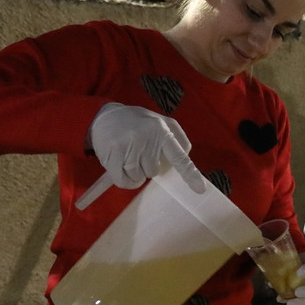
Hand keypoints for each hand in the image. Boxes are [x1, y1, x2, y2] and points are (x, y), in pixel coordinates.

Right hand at [88, 102, 206, 191]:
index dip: (189, 174)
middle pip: (154, 172)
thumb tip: (186, 159)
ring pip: (139, 178)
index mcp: (161, 130)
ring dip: (135, 173)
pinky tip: (122, 167)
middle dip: (148, 166)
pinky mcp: (112, 156)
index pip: (179, 157)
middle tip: (139, 151)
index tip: (200, 189)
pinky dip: (125, 180)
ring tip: (129, 156)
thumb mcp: (160, 122)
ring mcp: (128, 147)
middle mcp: (146, 138)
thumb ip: (177, 138)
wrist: (105, 115)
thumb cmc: (138, 123)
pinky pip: (124, 182)